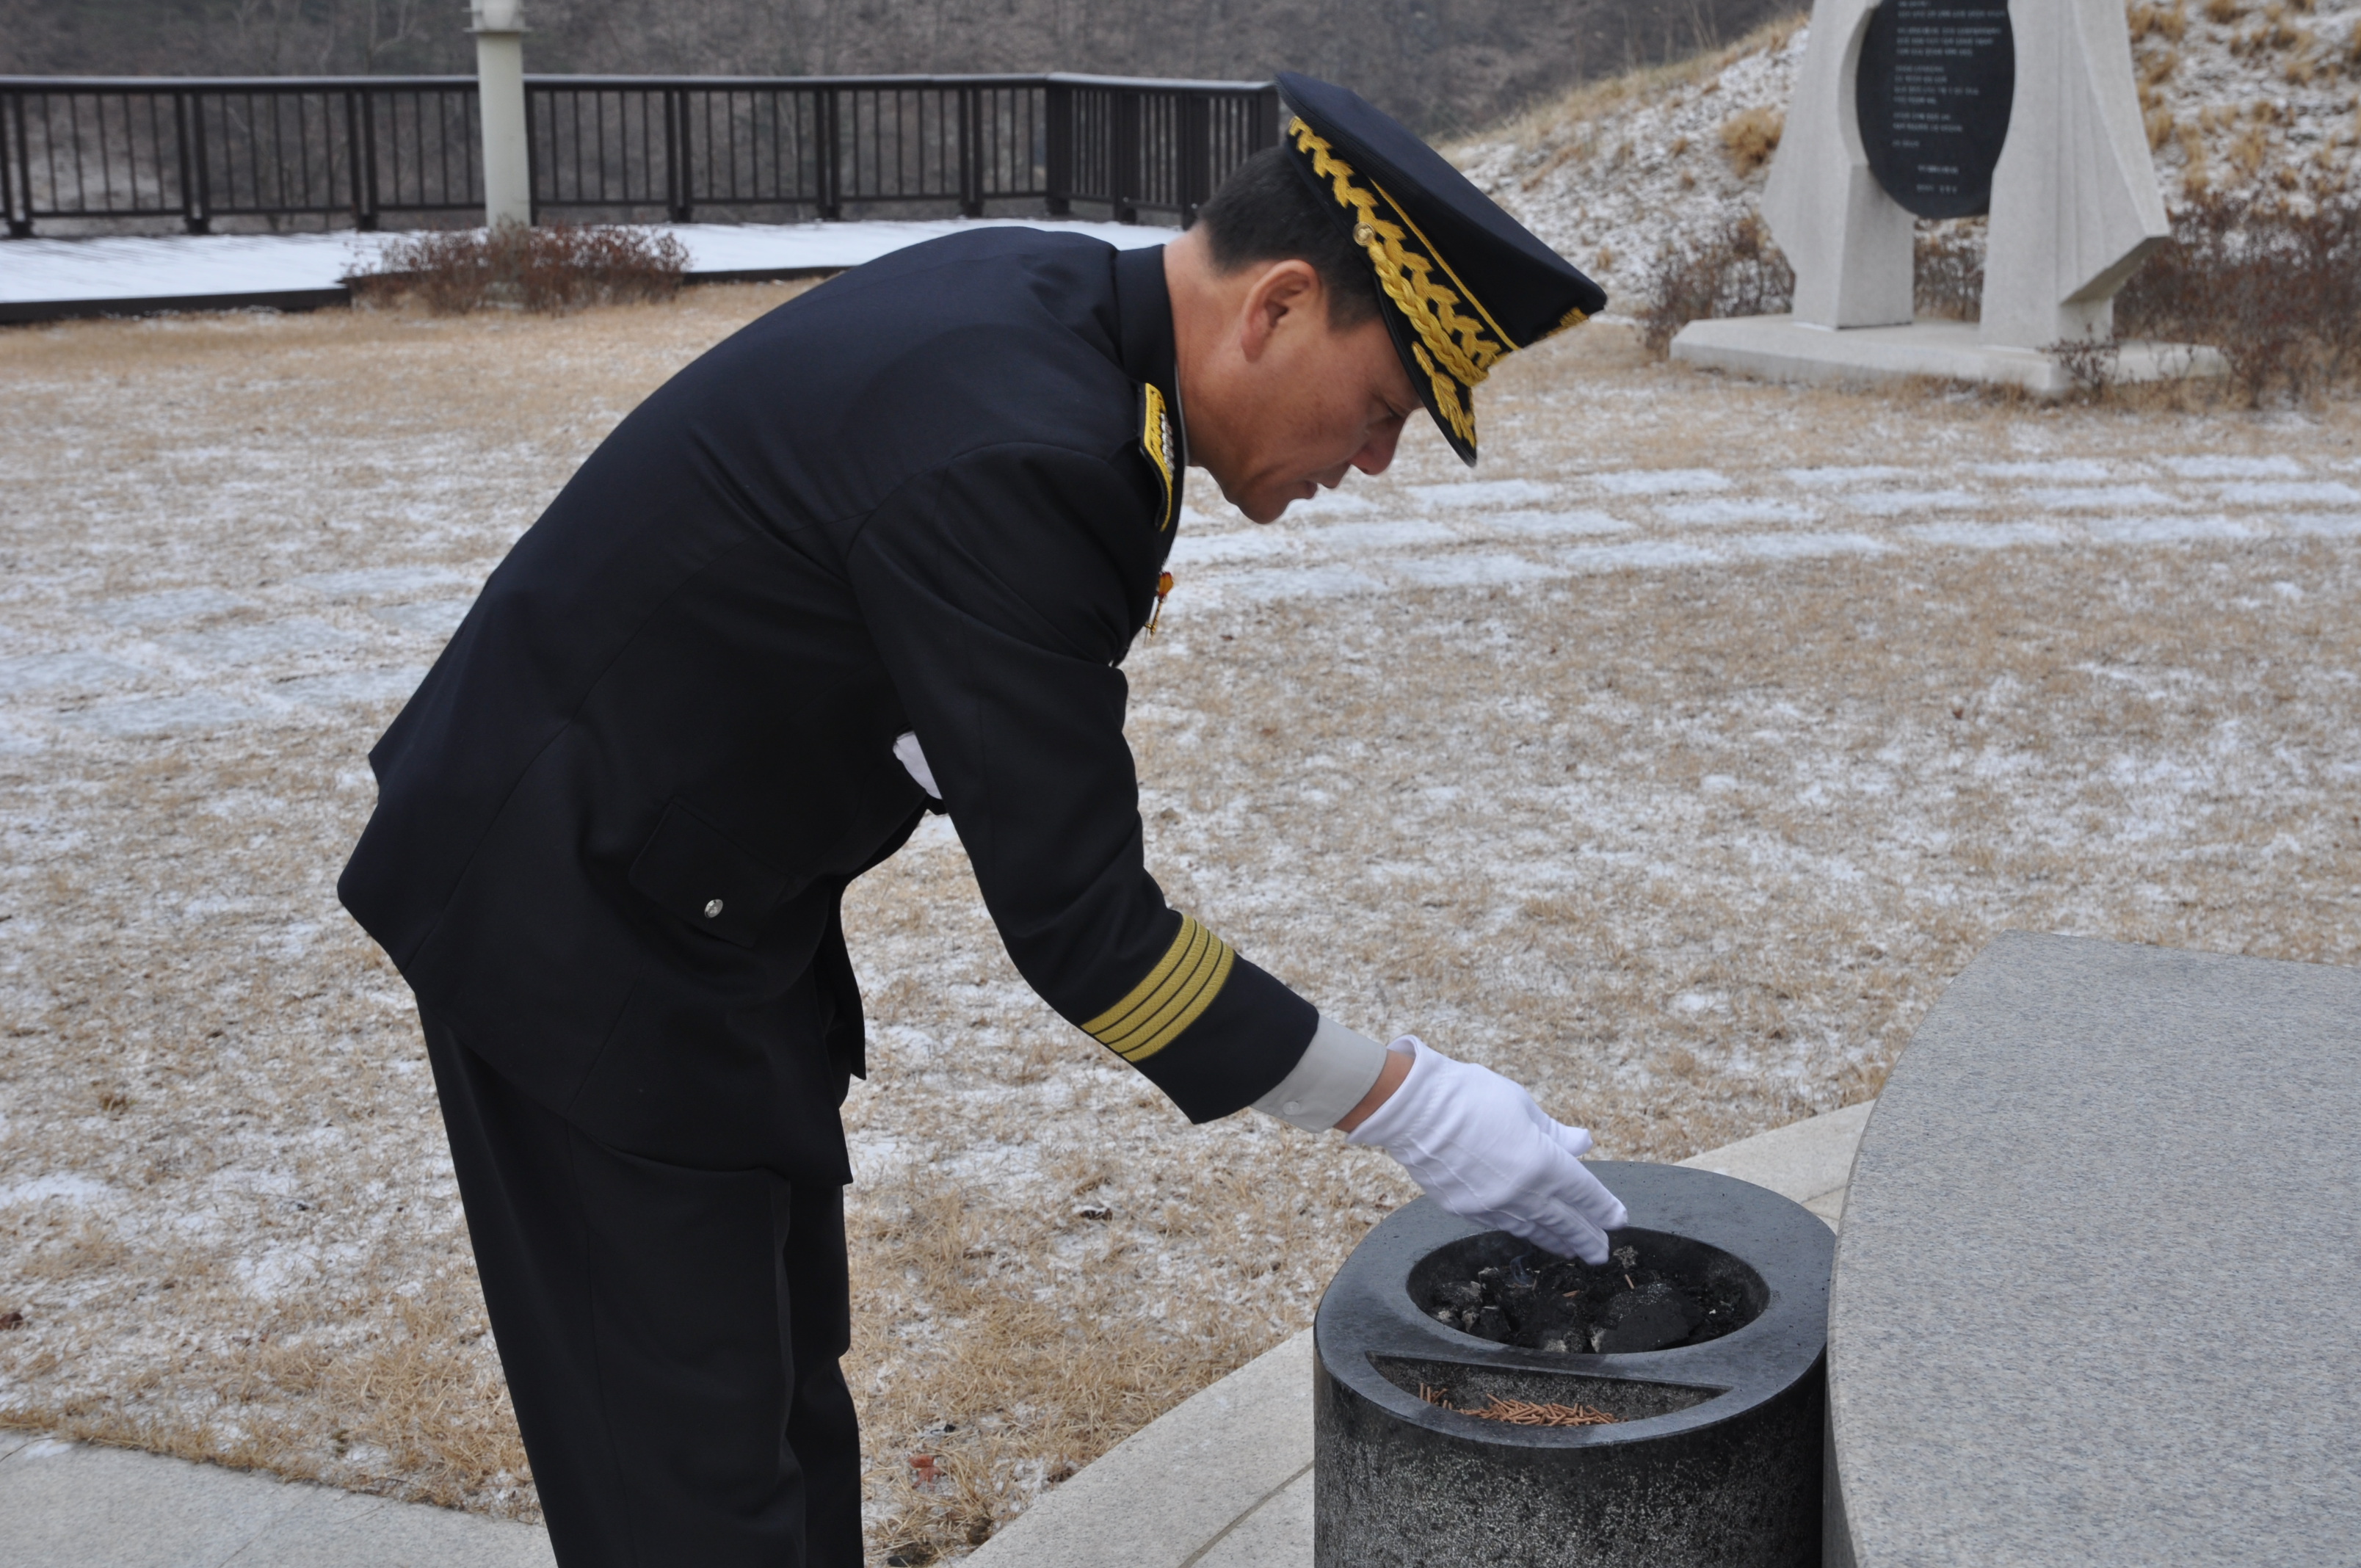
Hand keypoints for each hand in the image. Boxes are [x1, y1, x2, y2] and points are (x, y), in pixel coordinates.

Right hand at [1344, 1037, 1626, 1263]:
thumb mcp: (1521, 1105)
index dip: (1604, 1208)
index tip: (1618, 1220)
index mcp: (1542, 1162)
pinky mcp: (1464, 1209)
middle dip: (1586, 1238)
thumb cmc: (1469, 1095)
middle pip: (1563, 1221)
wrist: (1412, 1108)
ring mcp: (1490, 1205)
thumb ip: (1555, 1132)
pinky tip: (1529, 1233)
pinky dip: (1521, 1230)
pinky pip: (1501, 1224)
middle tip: (1601, 1252)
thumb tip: (1583, 1144)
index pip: (1583, 1193)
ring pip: (1532, 1229)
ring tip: (1570, 1250)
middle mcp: (1520, 1192)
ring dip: (1555, 1240)